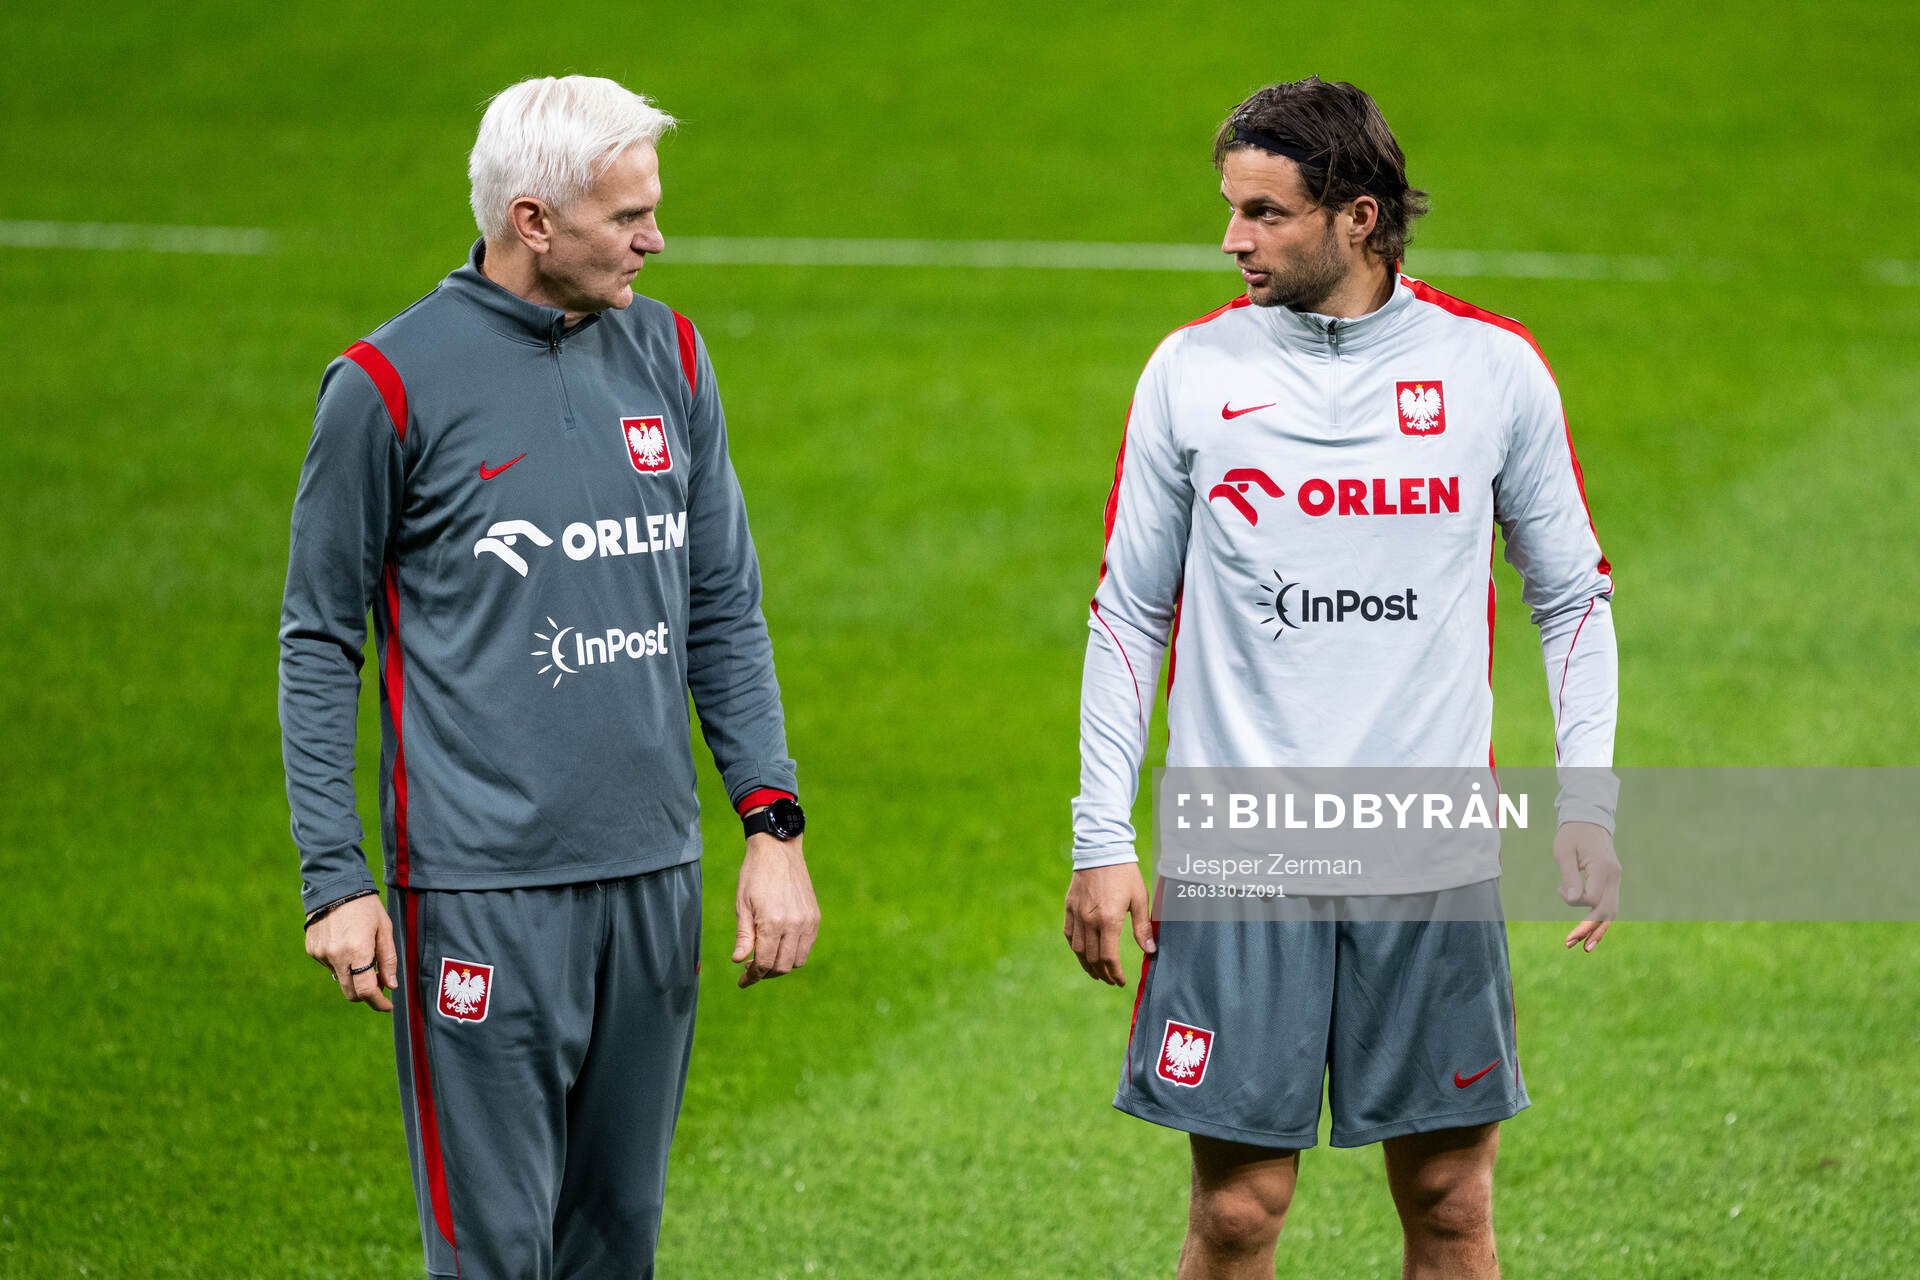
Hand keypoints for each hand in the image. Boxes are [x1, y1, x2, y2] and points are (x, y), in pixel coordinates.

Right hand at [305, 894, 397, 1010]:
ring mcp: (321, 954)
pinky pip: (329, 966)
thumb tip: (391, 985)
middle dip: (366, 994)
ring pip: (340, 978)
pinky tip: (345, 942)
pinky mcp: (312, 950)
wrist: (334, 886)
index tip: (387, 1005)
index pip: (365, 990)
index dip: (378, 1002)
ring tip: (361, 950)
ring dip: (352, 974)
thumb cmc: (365, 907)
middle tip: (379, 986)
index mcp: (357, 950)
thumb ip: (388, 960)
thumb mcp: (384, 930)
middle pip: (350, 992)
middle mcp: (336, 956)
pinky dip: (340, 962)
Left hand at [732, 833, 818, 987]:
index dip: (753, 976)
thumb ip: (744, 936)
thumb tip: (739, 961)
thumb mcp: (742, 905)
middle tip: (751, 969)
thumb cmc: (754, 875)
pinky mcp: (815, 917)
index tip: (742, 981)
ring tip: (766, 957)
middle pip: (782, 966)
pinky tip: (780, 945)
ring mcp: (808, 921)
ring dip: (781, 965)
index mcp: (773, 923)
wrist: (778, 850)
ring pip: (797, 960)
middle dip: (766, 973)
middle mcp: (794, 925)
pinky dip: (794, 952)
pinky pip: (807, 946)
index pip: (765, 963)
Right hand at [1063, 863, 1155, 986]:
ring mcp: (1077, 914)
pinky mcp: (1069, 907)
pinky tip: (1083, 954)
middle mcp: (1089, 920)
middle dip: (1103, 973)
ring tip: (1097, 973)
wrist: (1101, 849)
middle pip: (1093, 958)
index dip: (1115, 973)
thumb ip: (1142, 927)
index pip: (1109, 957)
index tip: (1121, 981)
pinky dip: (1076, 949)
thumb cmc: (1125, 873)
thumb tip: (1150, 950)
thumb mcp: (1140, 898)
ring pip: (1078, 950)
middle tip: (1111, 980)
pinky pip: (1070, 935)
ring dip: (1088, 965)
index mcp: (1109, 919)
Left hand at [1553, 820, 1620, 951]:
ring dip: (1598, 930)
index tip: (1559, 890)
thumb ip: (1568, 876)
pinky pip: (1609, 904)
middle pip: (1607, 910)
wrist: (1588, 819)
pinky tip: (1589, 933)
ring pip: (1611, 911)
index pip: (1592, 896)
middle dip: (1589, 929)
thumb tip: (1571, 899)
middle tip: (1570, 944)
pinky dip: (1600, 919)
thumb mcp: (1563, 852)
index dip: (1574, 900)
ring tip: (1584, 947)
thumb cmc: (1572, 834)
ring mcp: (1616, 879)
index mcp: (1603, 867)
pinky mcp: (1612, 881)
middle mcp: (1614, 875)